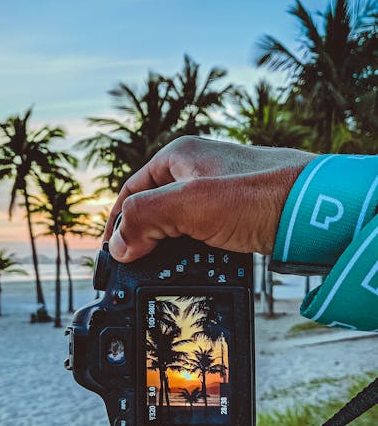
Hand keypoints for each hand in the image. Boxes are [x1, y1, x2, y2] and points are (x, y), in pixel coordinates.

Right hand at [104, 136, 314, 261]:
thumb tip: (118, 244)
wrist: (315, 214)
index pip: (130, 190)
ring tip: (162, 269)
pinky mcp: (233, 215)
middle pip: (152, 208)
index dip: (116, 222)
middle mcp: (195, 170)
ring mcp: (216, 193)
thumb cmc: (261, 196)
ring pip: (175, 224)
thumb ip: (145, 217)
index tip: (111, 253)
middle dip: (142, 236)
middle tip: (136, 265)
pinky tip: (193, 265)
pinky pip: (199, 234)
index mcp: (178, 155)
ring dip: (166, 247)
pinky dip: (190, 250)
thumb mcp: (191, 202)